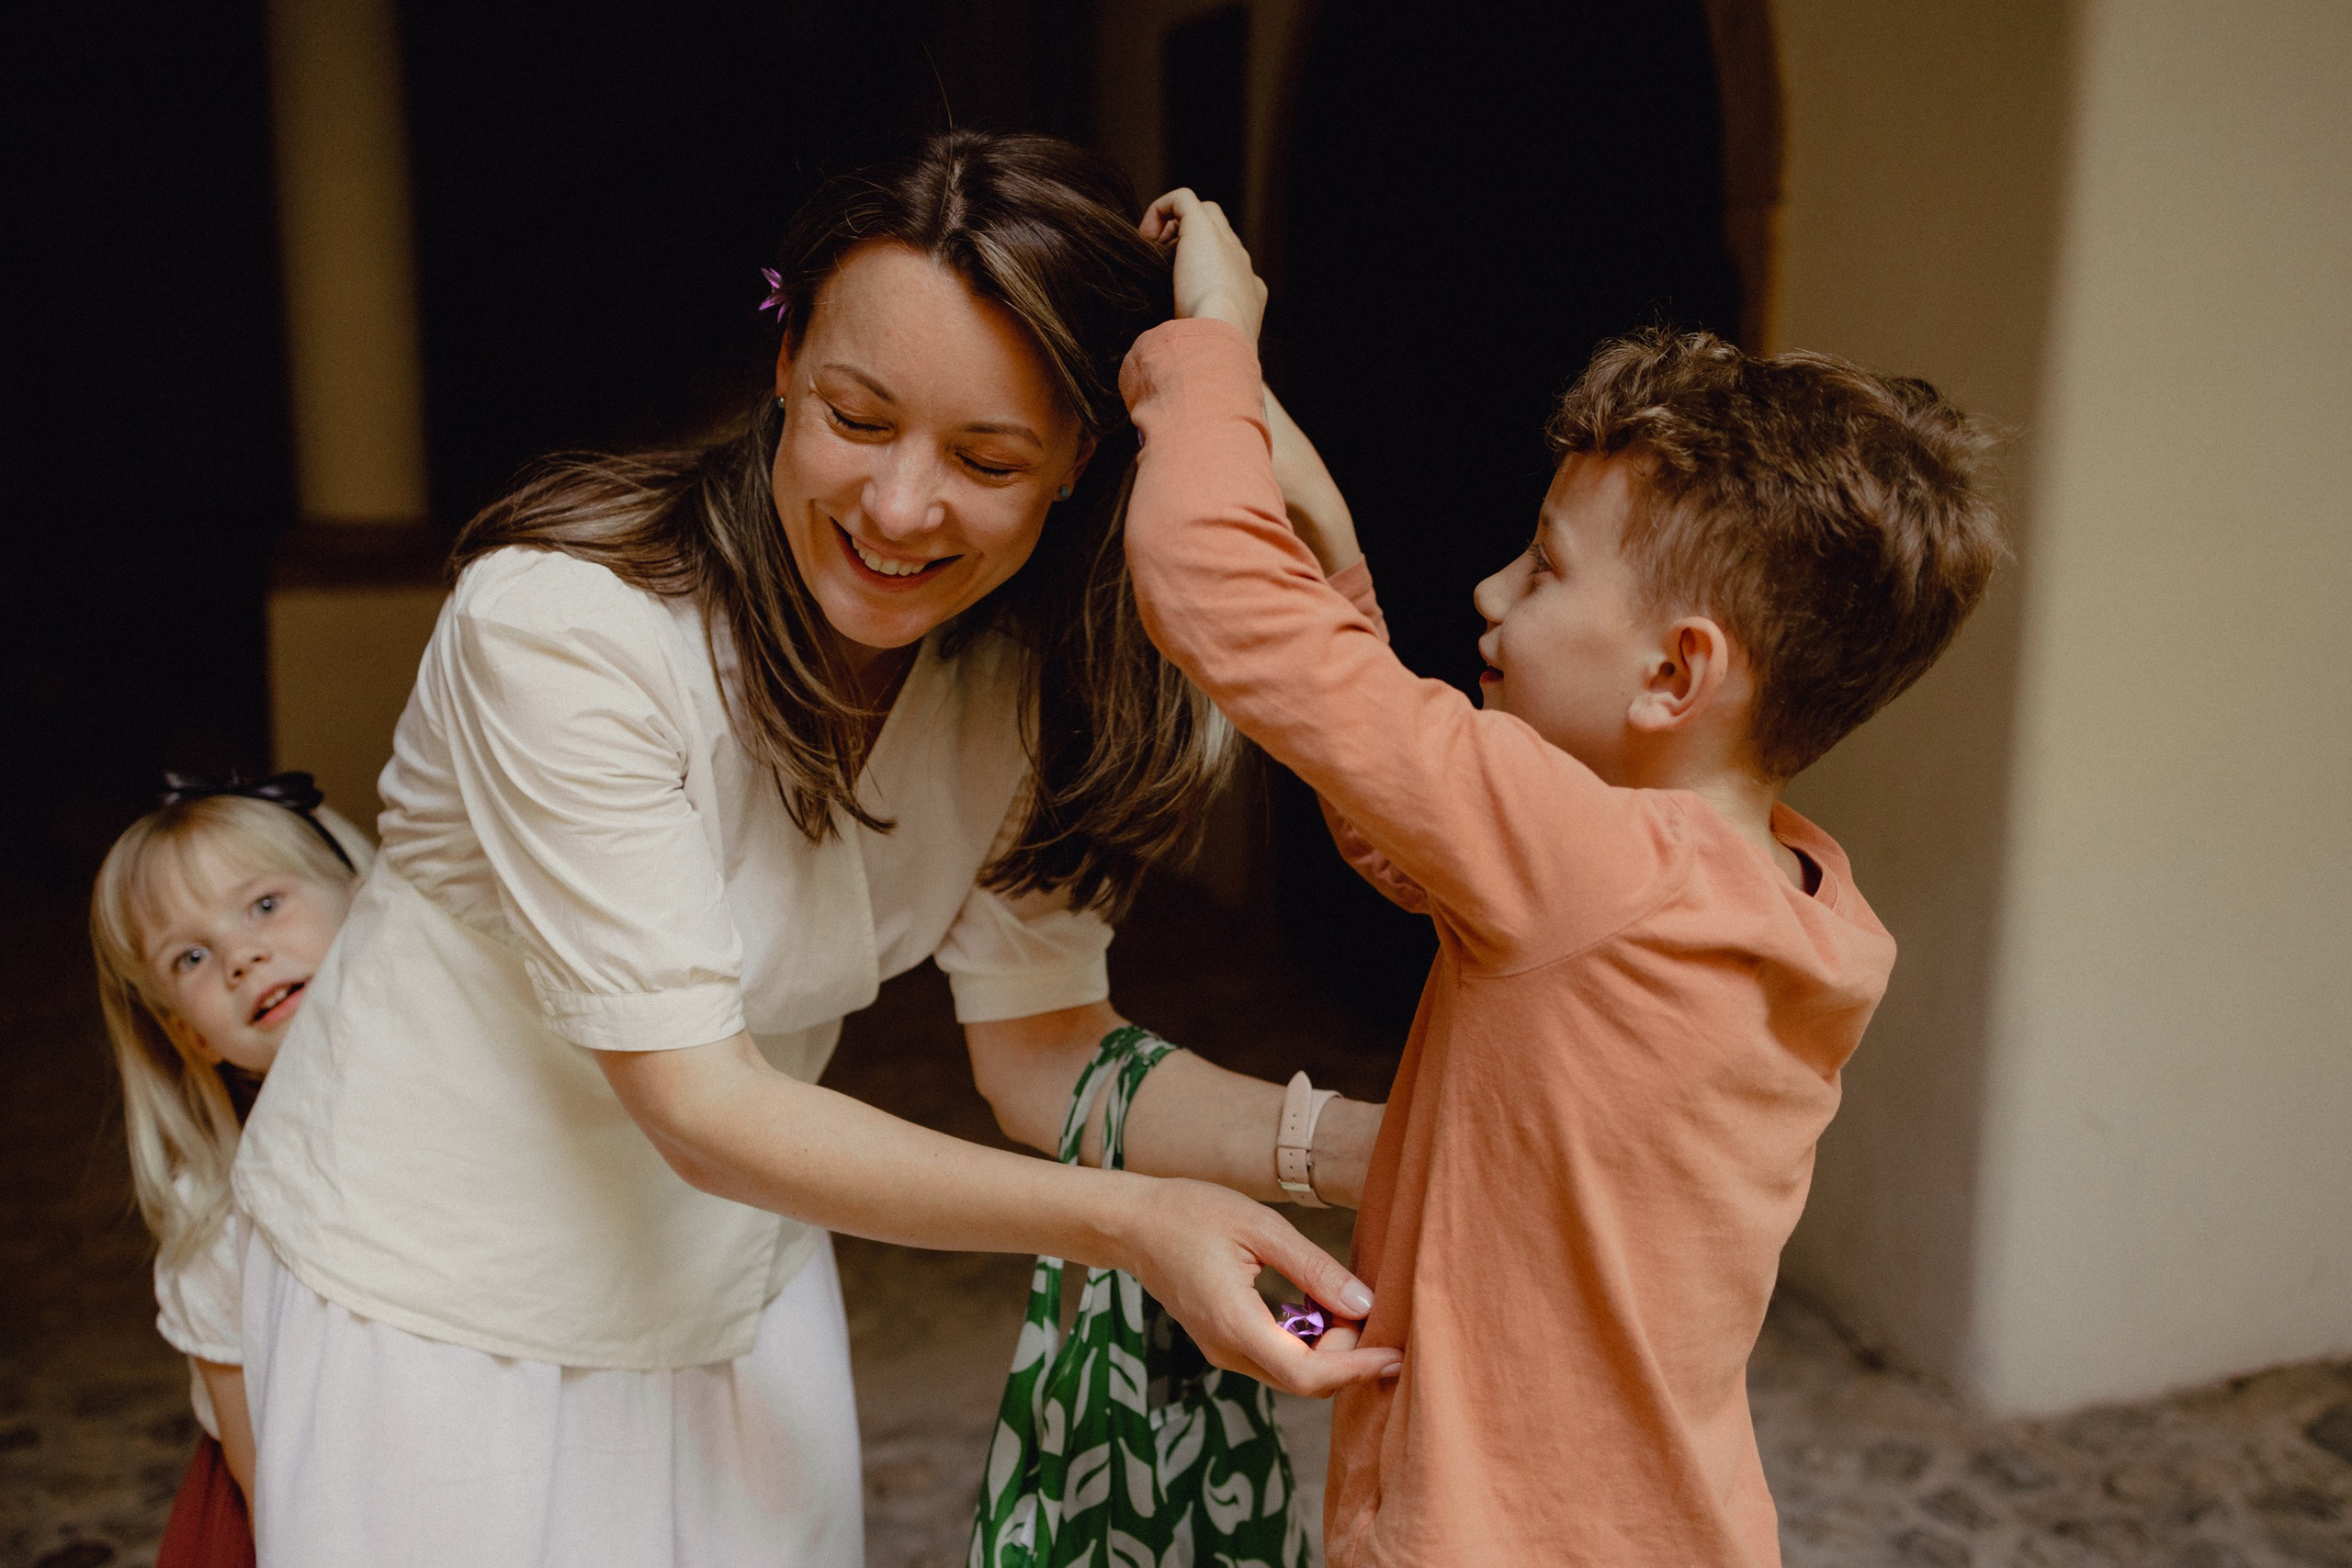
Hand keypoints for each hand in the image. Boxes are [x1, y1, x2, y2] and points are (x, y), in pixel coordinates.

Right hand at [1118, 1176, 1398, 1395]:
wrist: (1133, 1224)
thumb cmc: (1192, 1213)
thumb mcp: (1260, 1227)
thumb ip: (1313, 1268)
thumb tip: (1365, 1302)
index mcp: (1235, 1324)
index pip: (1308, 1374)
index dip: (1357, 1369)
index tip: (1395, 1353)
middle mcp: (1228, 1350)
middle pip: (1305, 1382)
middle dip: (1348, 1355)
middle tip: (1366, 1305)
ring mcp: (1222, 1351)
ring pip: (1292, 1374)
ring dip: (1329, 1349)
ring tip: (1345, 1301)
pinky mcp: (1223, 1343)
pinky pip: (1276, 1359)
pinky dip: (1307, 1342)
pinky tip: (1316, 1304)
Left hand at [1141, 188, 1267, 343]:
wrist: (1222, 335)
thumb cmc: (1211, 349)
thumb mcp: (1209, 344)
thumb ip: (1197, 334)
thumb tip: (1170, 340)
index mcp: (1248, 291)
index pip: (1228, 265)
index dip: (1201, 268)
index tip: (1177, 289)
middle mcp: (1241, 262)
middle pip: (1219, 232)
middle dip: (1190, 242)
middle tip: (1163, 265)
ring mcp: (1226, 242)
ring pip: (1204, 213)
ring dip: (1175, 227)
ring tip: (1152, 252)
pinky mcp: (1203, 228)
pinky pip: (1182, 199)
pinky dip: (1160, 209)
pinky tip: (1145, 235)